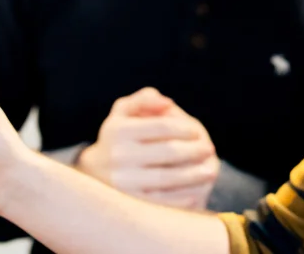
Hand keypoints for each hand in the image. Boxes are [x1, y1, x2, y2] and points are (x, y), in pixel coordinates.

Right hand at [77, 88, 219, 209]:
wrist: (93, 174)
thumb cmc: (118, 137)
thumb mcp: (123, 112)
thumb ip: (144, 100)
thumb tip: (167, 103)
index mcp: (118, 130)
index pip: (161, 127)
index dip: (184, 128)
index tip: (197, 131)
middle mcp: (117, 156)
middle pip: (168, 152)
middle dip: (193, 150)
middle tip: (209, 150)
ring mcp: (122, 182)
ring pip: (167, 178)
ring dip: (194, 174)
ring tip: (210, 170)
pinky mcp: (128, 203)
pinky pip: (161, 201)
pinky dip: (181, 198)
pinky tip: (196, 192)